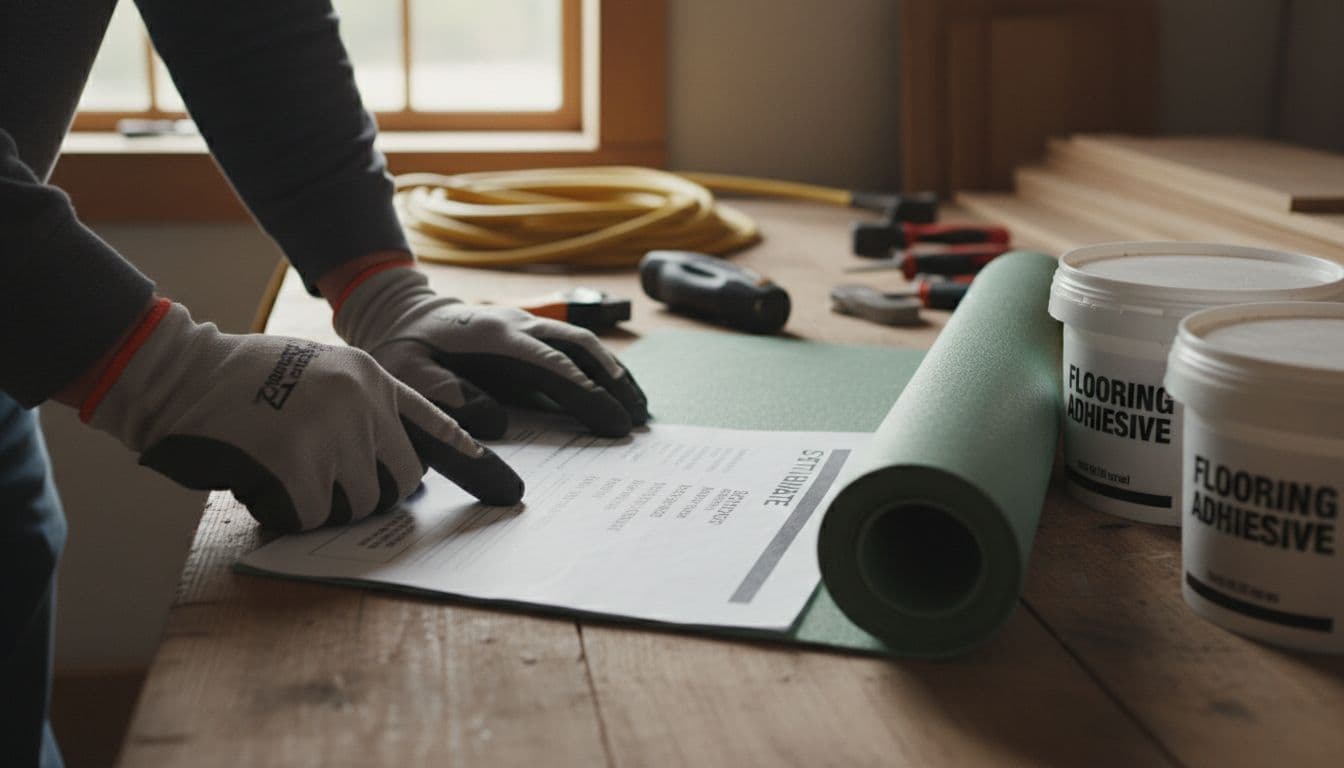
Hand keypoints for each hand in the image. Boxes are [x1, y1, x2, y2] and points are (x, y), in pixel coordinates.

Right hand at [81, 299, 522, 531]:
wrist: (181, 371)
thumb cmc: (241, 377)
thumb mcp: (315, 372)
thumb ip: (356, 406)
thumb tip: (386, 467)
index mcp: (370, 377)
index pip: (433, 419)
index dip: (466, 452)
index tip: (501, 480)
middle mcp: (362, 403)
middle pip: (400, 477)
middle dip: (371, 492)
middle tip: (328, 483)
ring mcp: (333, 433)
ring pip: (357, 503)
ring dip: (324, 505)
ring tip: (287, 475)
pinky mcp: (299, 464)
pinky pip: (313, 517)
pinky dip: (291, 517)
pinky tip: (267, 491)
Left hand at [332, 265, 648, 438]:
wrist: (399, 311)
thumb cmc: (403, 349)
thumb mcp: (407, 374)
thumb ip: (447, 395)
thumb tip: (497, 421)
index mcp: (493, 336)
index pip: (551, 364)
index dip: (585, 393)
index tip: (612, 420)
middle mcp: (518, 324)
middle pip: (580, 348)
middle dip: (613, 383)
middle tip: (639, 419)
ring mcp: (527, 324)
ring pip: (583, 343)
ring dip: (614, 373)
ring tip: (640, 407)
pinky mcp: (529, 333)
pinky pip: (573, 347)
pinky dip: (600, 367)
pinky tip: (616, 390)